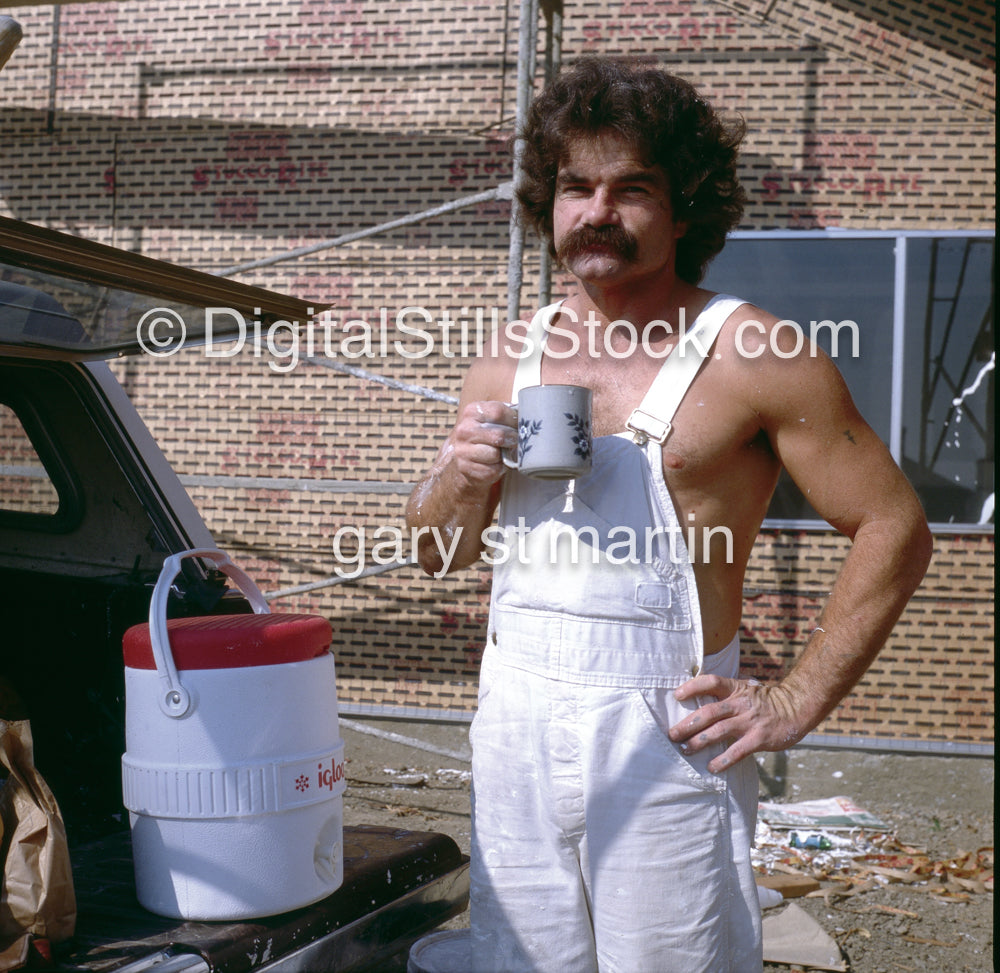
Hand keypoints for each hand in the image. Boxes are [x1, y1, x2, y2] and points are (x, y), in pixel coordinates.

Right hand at [448, 400, 517, 491]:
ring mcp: (463, 450)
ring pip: (495, 454)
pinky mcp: (467, 468)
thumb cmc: (484, 436)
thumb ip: (505, 415)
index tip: (519, 425)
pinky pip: (493, 469)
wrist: (463, 459)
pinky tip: (495, 463)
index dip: (514, 420)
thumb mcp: (489, 419)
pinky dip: (498, 468)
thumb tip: (529, 416)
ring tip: (502, 453)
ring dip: (503, 456)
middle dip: (512, 440)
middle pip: (499, 435)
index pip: (498, 412)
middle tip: (515, 442)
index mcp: (472, 412)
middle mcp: (465, 430)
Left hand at [667, 675, 807, 773]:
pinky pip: (737, 751)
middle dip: (688, 724)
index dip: (693, 687)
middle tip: (672, 734)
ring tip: (685, 750)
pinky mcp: (759, 739)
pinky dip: (723, 760)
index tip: (677, 695)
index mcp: (735, 689)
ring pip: (719, 731)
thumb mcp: (745, 689)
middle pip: (709, 712)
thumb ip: (726, 693)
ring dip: (699, 742)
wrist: (796, 708)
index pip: (711, 682)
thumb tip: (699, 696)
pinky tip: (712, 767)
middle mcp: (740, 704)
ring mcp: (749, 722)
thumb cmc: (765, 700)